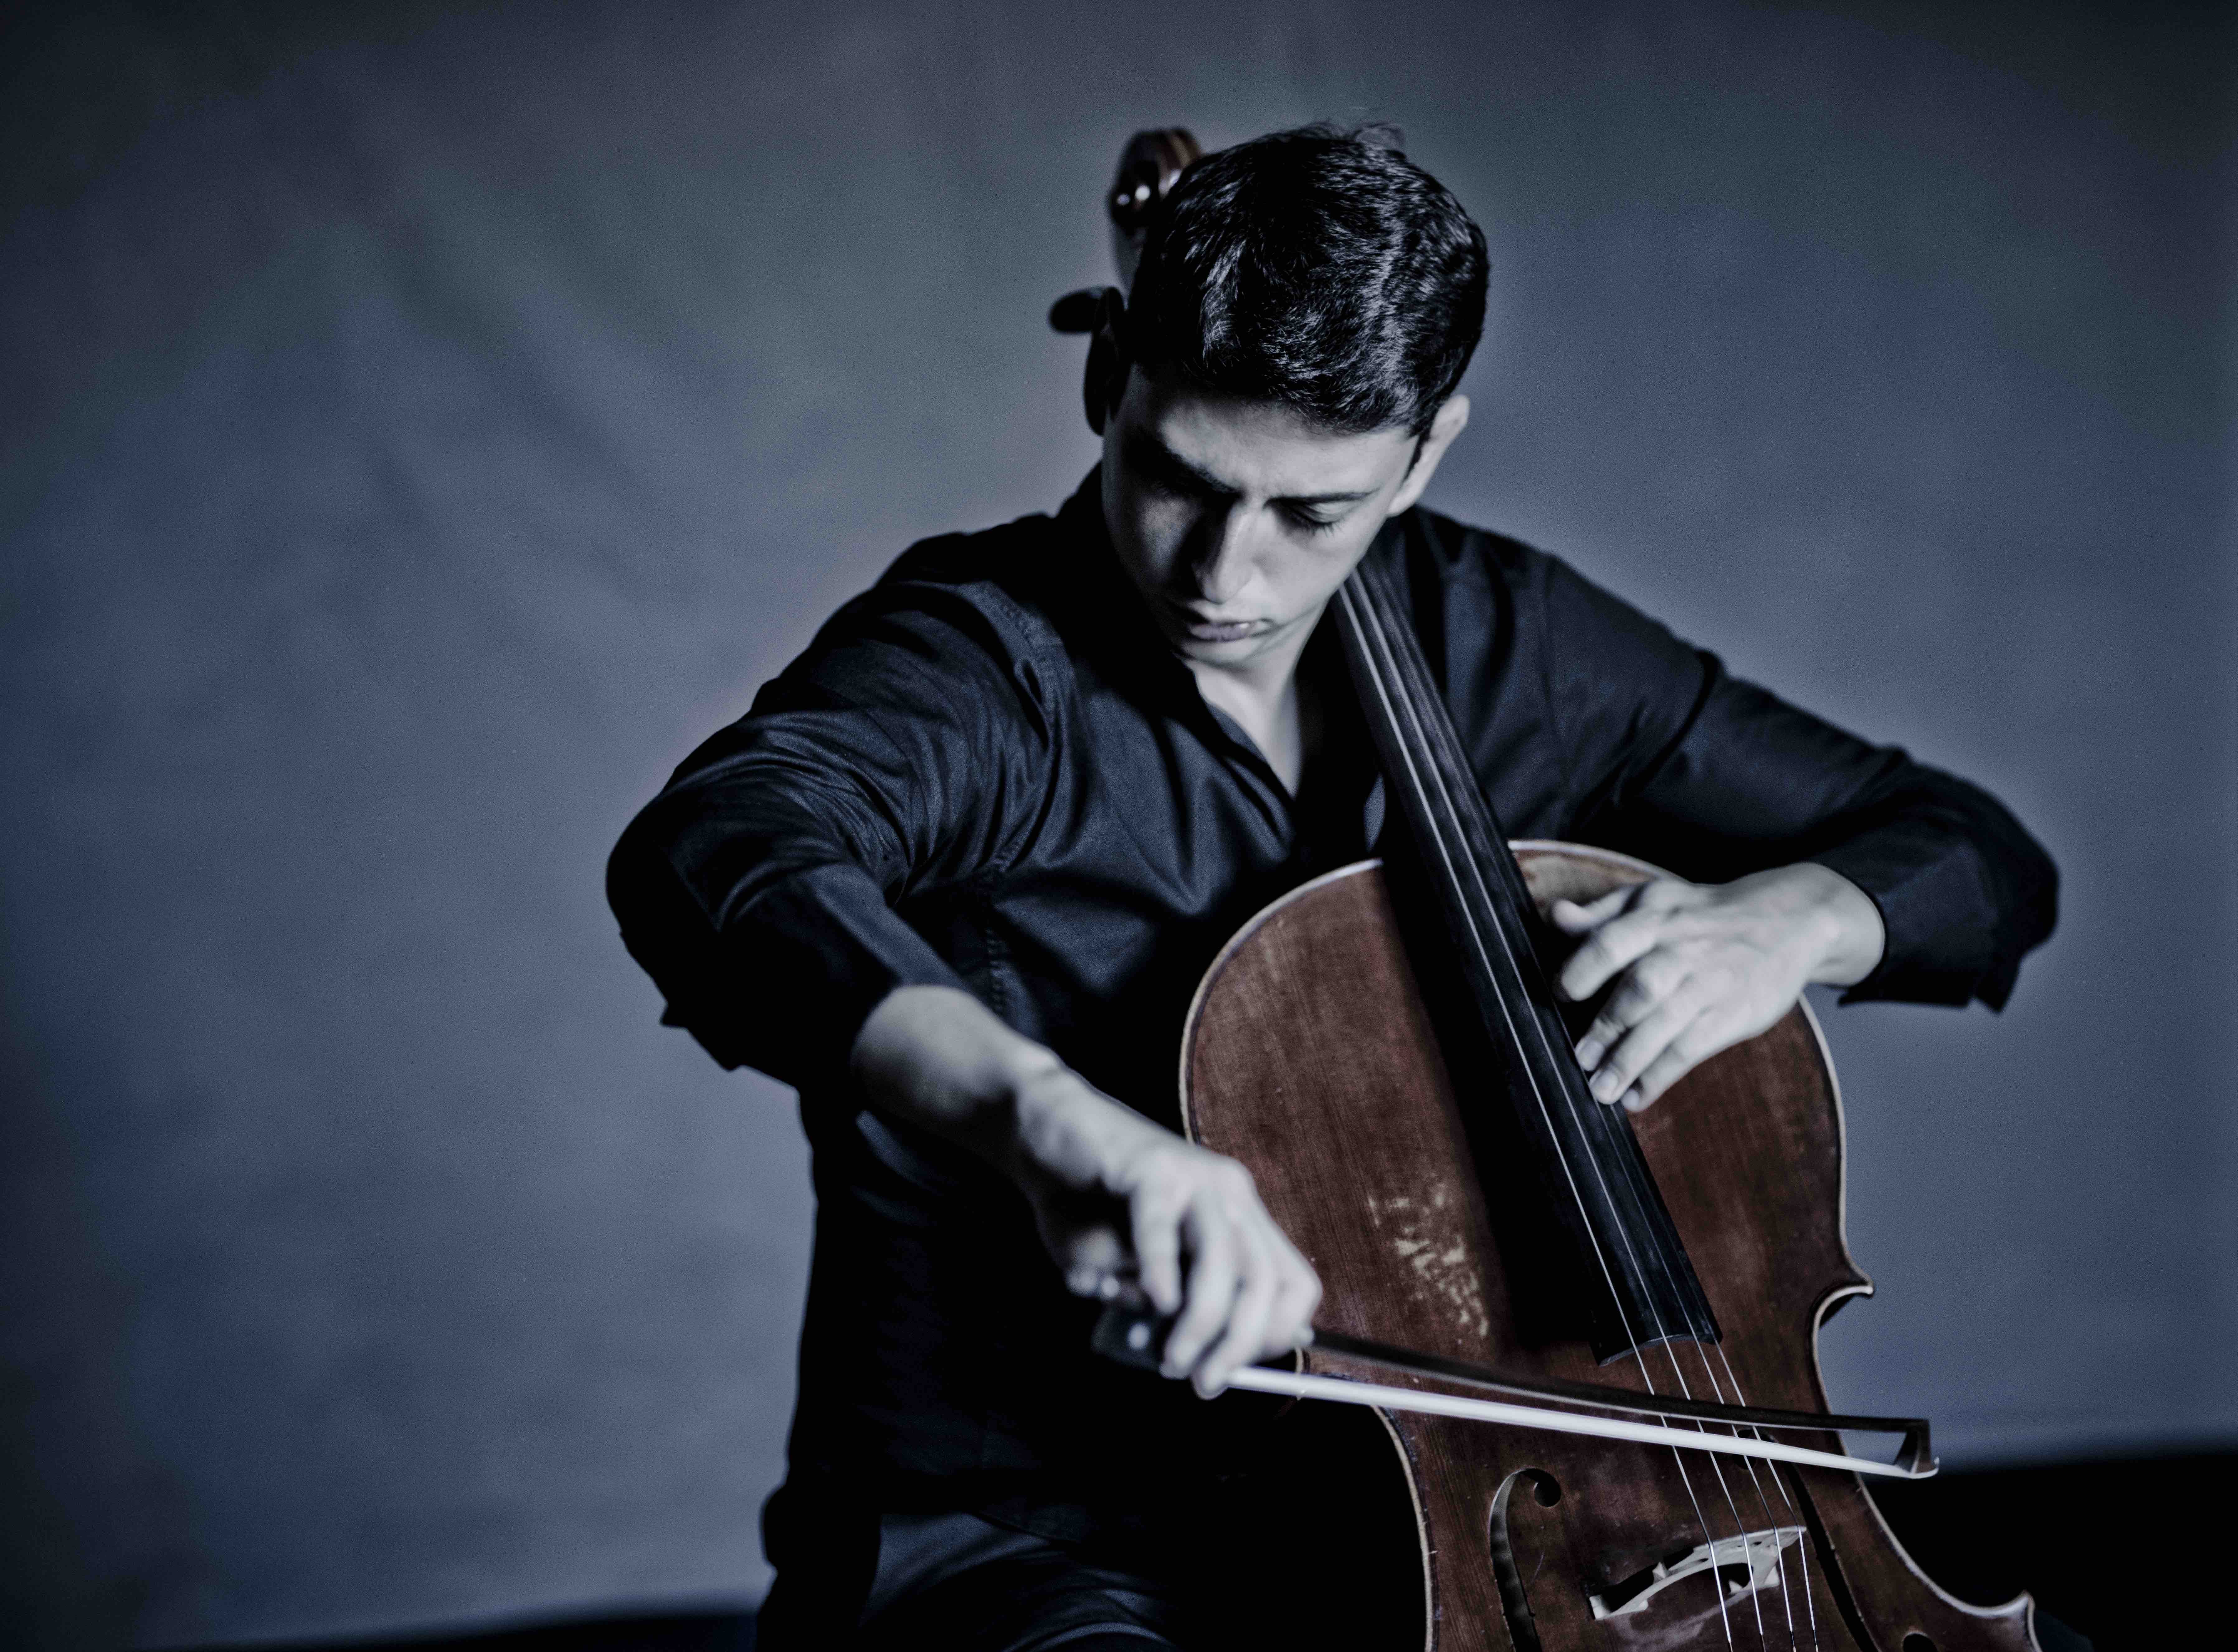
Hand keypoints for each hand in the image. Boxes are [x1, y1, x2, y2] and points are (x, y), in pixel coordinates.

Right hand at [1007, 1066, 1321, 1396]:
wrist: (1040, 1132)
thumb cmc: (1084, 1206)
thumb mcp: (1132, 1270)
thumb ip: (1161, 1308)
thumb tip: (1184, 1352)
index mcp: (1238, 1217)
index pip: (1293, 1284)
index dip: (1273, 1336)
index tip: (1229, 1369)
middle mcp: (1228, 1194)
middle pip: (1264, 1280)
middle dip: (1238, 1344)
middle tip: (1201, 1382)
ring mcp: (1193, 1176)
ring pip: (1223, 1260)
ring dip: (1201, 1322)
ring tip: (1170, 1357)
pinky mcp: (1149, 1167)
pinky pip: (1162, 1230)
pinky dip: (1160, 1273)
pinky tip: (1151, 1300)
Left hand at [1550, 863, 1883, 1112]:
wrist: (1787, 919)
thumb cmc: (1701, 915)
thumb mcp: (1653, 900)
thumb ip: (1601, 914)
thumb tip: (1556, 917)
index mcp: (1656, 917)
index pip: (1612, 941)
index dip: (1583, 969)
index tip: (1559, 995)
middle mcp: (1683, 949)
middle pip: (1641, 988)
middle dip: (1607, 1026)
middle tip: (1579, 1058)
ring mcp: (1711, 983)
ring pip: (1667, 1023)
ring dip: (1630, 1060)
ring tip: (1601, 1090)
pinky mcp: (1735, 1013)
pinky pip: (1693, 1048)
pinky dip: (1662, 1075)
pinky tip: (1637, 1097)